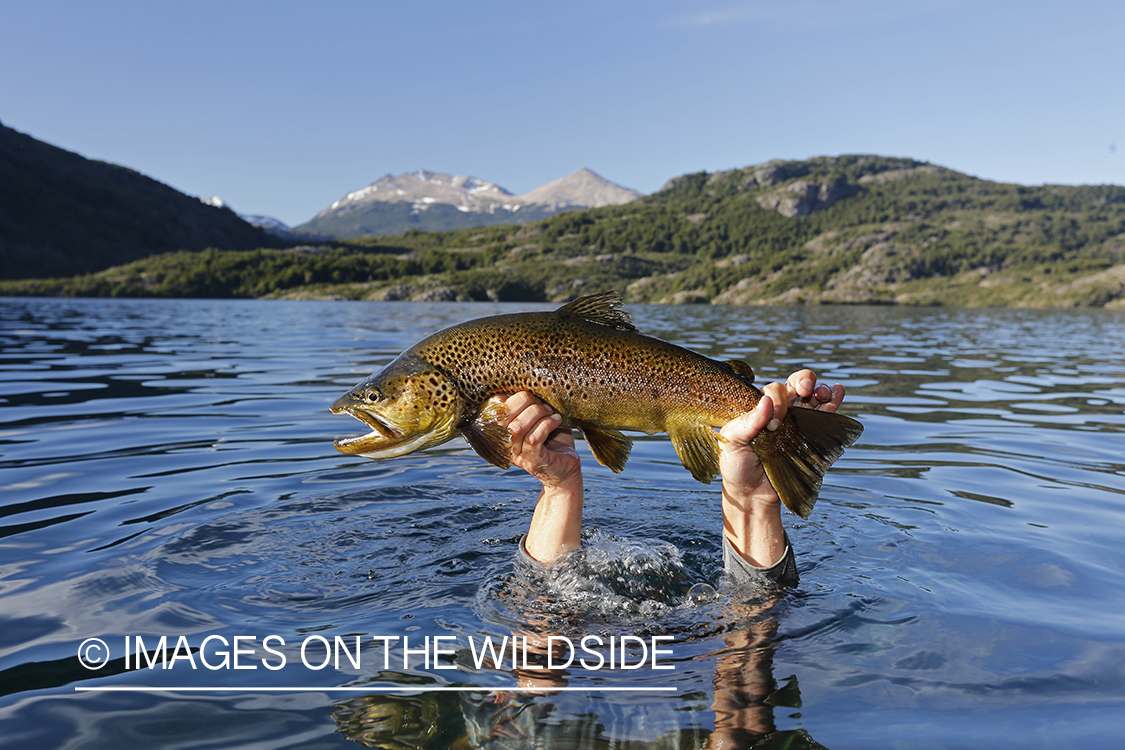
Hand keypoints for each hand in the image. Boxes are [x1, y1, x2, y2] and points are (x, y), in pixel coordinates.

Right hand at [498, 392, 581, 491]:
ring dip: (538, 413)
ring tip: (551, 412)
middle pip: (503, 414)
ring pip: (518, 427)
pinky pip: (534, 437)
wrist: (566, 469)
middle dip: (526, 400)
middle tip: (543, 402)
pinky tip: (557, 420)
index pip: (493, 405)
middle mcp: (503, 442)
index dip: (511, 394)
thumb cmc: (552, 439)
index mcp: (501, 428)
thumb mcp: (537, 417)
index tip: (530, 393)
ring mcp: (516, 454)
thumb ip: (527, 402)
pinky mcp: (533, 461)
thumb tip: (527, 379)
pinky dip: (547, 424)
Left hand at [720, 369, 844, 500]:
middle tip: (805, 388)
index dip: (777, 400)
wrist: (753, 496)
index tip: (773, 424)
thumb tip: (767, 400)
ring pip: (810, 397)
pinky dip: (833, 401)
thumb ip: (747, 421)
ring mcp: (793, 423)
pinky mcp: (807, 436)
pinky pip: (823, 414)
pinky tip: (837, 391)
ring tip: (824, 393)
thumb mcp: (732, 442)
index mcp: (756, 409)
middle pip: (793, 385)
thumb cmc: (737, 468)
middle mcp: (776, 412)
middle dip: (803, 380)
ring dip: (820, 389)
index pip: (772, 391)